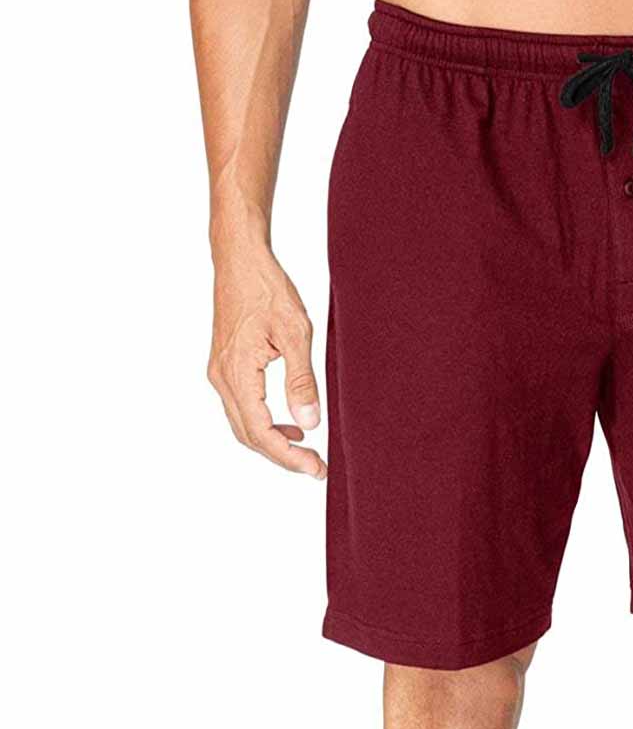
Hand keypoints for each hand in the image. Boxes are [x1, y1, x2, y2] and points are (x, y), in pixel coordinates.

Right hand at [207, 248, 326, 478]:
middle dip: (282, 457)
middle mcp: (222, 378)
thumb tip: (310, 422)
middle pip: (249, 435)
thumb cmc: (266, 288)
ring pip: (243, 424)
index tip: (316, 469)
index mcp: (237, 374)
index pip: (261, 432)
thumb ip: (301, 380)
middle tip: (316, 468)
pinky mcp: (226, 366)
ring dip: (273, 443)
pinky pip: (242, 407)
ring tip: (307, 452)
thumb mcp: (295, 333)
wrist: (240, 259)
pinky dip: (265, 423)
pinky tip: (291, 424)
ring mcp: (221, 372)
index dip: (289, 457)